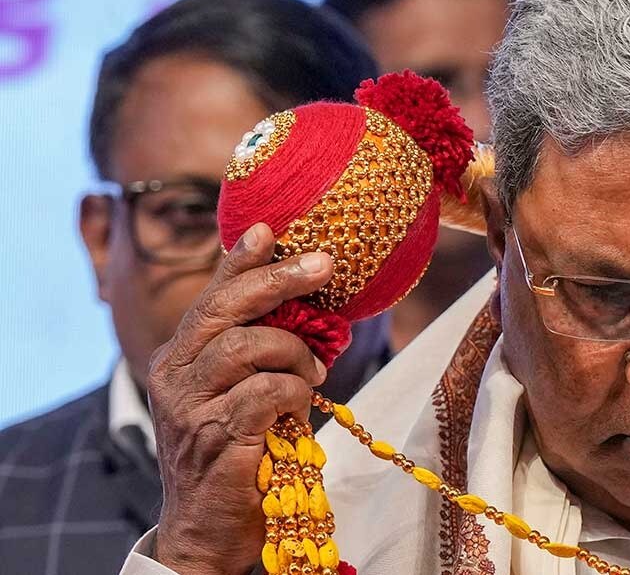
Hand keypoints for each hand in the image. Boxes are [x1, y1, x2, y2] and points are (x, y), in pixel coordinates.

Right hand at [147, 223, 331, 574]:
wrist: (207, 530)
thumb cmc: (234, 454)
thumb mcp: (239, 394)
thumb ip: (260, 354)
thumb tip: (313, 311)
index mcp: (179, 357)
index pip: (211, 297)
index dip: (240, 261)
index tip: (269, 229)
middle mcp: (175, 375)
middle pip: (224, 309)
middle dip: (278, 280)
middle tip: (324, 266)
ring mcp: (191, 406)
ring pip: (246, 345)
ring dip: (294, 351)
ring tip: (316, 369)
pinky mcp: (216, 436)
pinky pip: (265, 390)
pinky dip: (294, 388)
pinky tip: (304, 399)